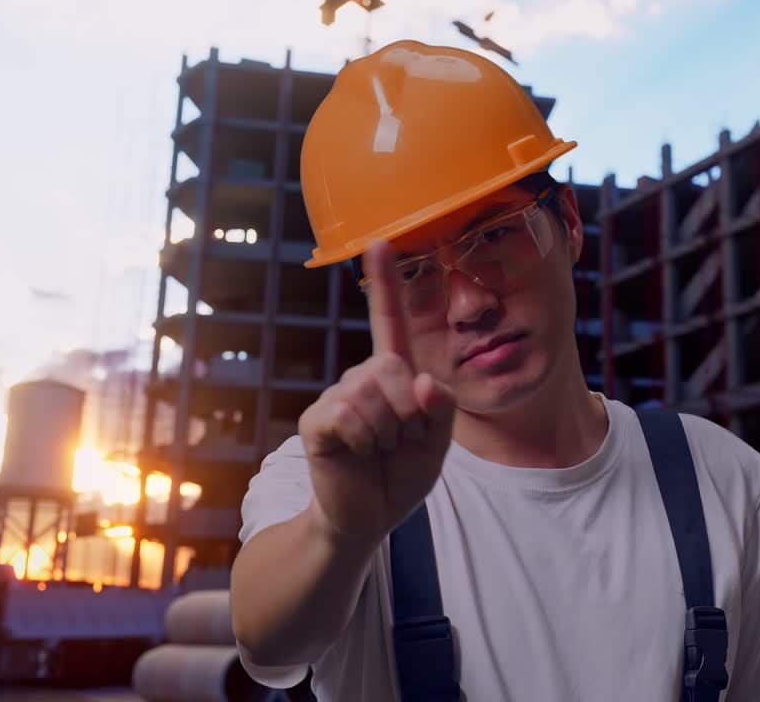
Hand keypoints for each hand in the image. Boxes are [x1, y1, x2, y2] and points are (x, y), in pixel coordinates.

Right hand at [298, 240, 455, 540]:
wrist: (369, 517)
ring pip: (374, 394)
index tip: (380, 242)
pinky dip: (366, 440)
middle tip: (400, 441)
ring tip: (379, 450)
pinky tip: (357, 453)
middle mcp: (362, 376)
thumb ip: (440, 409)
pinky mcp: (318, 420)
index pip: (388, 321)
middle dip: (410, 412)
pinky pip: (350, 415)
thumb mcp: (437, 442)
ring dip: (389, 433)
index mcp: (394, 375)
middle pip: (393, 366)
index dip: (384, 283)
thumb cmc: (402, 473)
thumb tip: (422, 380)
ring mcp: (337, 396)